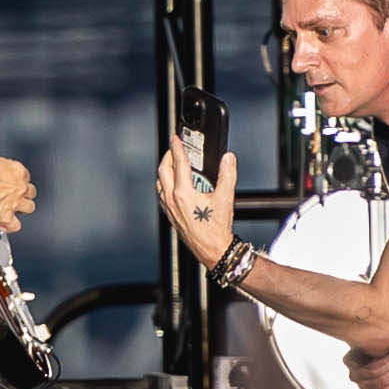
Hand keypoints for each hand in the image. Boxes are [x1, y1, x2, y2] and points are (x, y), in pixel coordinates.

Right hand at [0, 156, 35, 230]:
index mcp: (17, 171)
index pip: (25, 178)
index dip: (19, 182)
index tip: (13, 185)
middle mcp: (20, 187)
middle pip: (31, 193)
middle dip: (24, 196)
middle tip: (15, 198)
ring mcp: (15, 203)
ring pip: (29, 208)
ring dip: (22, 210)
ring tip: (12, 211)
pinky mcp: (7, 216)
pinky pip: (15, 225)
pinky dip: (10, 226)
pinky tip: (4, 225)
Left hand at [156, 133, 236, 268]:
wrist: (212, 250)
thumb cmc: (216, 229)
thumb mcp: (225, 198)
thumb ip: (227, 175)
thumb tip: (228, 159)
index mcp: (183, 193)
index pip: (178, 163)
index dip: (177, 147)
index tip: (176, 138)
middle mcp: (172, 200)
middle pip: (163, 171)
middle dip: (168, 157)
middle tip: (175, 149)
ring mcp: (169, 209)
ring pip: (160, 183)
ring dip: (165, 171)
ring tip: (174, 164)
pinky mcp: (170, 215)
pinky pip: (162, 194)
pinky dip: (165, 184)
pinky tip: (174, 185)